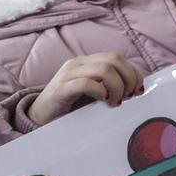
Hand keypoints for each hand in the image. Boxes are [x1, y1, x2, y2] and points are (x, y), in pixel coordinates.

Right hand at [26, 53, 146, 124]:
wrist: (38, 117)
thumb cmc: (68, 108)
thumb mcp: (92, 94)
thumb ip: (108, 87)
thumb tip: (135, 90)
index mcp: (86, 63)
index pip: (117, 58)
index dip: (133, 73)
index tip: (137, 91)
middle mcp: (78, 64)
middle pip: (114, 60)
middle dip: (128, 79)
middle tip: (128, 98)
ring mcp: (68, 74)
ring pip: (104, 69)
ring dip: (117, 87)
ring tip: (115, 102)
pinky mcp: (61, 89)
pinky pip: (86, 83)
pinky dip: (100, 92)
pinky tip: (103, 102)